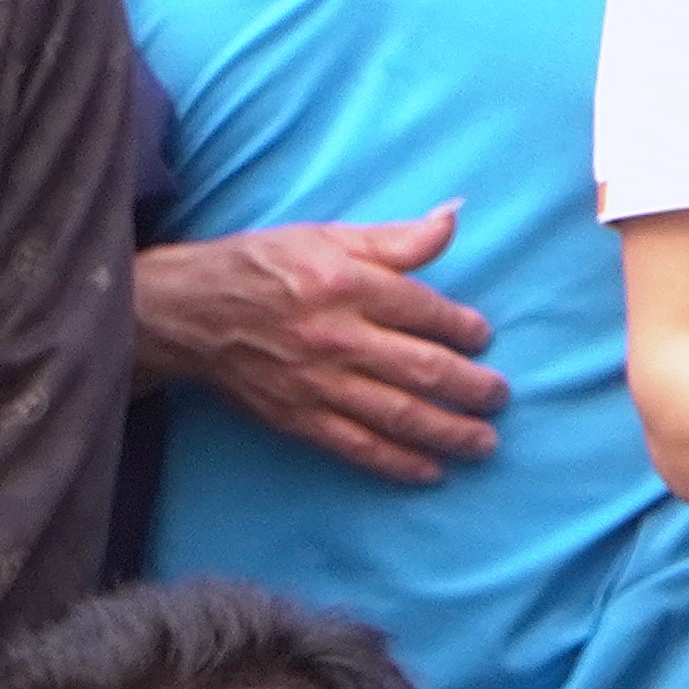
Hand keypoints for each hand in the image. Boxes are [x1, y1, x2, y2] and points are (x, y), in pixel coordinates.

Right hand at [133, 210, 506, 484]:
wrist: (188, 313)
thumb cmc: (264, 267)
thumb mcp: (328, 236)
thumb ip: (395, 238)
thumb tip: (454, 217)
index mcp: (346, 285)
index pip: (423, 310)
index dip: (462, 328)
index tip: (485, 338)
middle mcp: (336, 337)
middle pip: (420, 369)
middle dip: (470, 388)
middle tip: (500, 397)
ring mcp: (317, 384)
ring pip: (396, 415)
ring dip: (448, 432)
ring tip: (485, 442)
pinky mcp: (297, 419)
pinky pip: (356, 447)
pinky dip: (397, 463)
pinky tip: (431, 471)